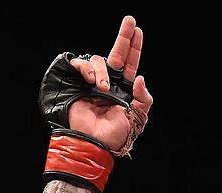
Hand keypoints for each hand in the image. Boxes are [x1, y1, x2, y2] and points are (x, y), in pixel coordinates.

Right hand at [68, 16, 152, 151]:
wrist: (95, 142)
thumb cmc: (115, 135)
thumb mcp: (137, 118)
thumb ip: (144, 99)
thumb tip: (140, 77)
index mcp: (123, 89)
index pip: (129, 64)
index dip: (134, 48)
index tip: (138, 31)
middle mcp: (109, 82)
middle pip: (116, 53)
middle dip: (123, 36)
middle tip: (130, 21)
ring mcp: (93, 82)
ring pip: (99, 60)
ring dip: (102, 71)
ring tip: (101, 88)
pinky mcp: (78, 83)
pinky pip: (81, 64)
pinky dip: (86, 69)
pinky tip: (90, 80)